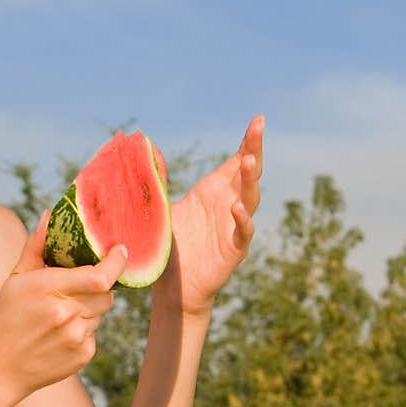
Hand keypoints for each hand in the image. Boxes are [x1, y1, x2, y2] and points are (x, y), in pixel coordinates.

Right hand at [0, 209, 127, 404]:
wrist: (0, 367)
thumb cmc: (7, 317)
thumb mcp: (16, 279)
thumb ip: (36, 247)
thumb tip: (49, 215)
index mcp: (49, 289)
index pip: (100, 276)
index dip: (116, 263)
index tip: (120, 251)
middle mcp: (66, 313)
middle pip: (106, 293)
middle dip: (98, 287)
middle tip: (77, 289)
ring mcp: (76, 336)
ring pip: (100, 313)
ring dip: (88, 309)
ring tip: (59, 316)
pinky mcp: (83, 355)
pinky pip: (94, 334)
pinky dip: (83, 331)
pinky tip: (59, 335)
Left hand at [153, 114, 264, 316]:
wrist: (173, 287)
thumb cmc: (170, 246)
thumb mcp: (161, 207)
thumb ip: (158, 178)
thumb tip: (148, 146)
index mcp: (214, 191)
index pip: (236, 161)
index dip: (248, 141)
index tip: (258, 119)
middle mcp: (228, 205)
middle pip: (248, 174)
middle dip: (254, 150)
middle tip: (257, 129)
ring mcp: (234, 226)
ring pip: (250, 199)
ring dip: (250, 180)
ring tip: (248, 161)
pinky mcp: (234, 250)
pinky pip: (243, 232)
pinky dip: (243, 220)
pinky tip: (236, 208)